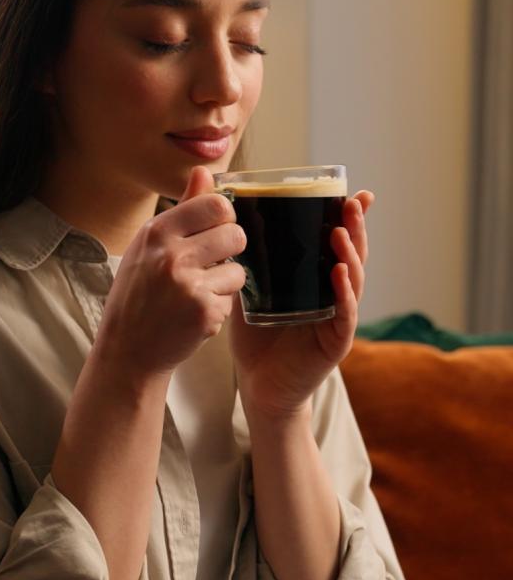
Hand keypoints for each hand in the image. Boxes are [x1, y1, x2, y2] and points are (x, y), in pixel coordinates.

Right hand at [96, 166, 245, 380]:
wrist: (127, 351)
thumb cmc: (138, 296)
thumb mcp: (149, 246)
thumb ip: (183, 209)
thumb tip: (205, 171)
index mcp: (156, 232)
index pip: (215, 204)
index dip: (223, 218)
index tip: (214, 232)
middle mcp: (171, 254)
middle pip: (234, 233)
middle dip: (229, 249)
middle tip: (210, 265)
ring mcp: (188, 284)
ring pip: (238, 268)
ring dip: (225, 282)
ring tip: (198, 293)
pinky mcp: (204, 311)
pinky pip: (232, 298)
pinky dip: (218, 308)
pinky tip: (194, 315)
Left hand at [229, 185, 374, 417]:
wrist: (258, 387)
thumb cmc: (256, 339)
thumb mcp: (249, 291)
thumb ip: (245, 261)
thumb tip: (225, 222)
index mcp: (317, 280)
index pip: (337, 243)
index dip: (348, 219)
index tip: (352, 192)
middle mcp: (334, 295)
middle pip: (352, 254)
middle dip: (354, 227)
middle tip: (352, 201)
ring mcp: (338, 318)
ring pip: (354, 280)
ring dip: (351, 253)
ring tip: (342, 230)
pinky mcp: (335, 342)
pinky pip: (344, 314)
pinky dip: (344, 292)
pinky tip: (340, 273)